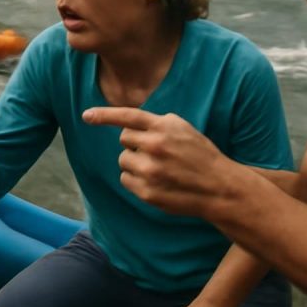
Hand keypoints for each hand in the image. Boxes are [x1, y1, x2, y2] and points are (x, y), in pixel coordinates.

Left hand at [82, 107, 240, 217]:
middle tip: (157, 153)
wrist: (220, 188)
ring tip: (159, 168)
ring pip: (123, 160)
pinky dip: (136, 180)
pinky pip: (126, 179)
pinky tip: (156, 181)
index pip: (128, 116)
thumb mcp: (183, 129)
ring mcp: (150, 170)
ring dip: (134, 162)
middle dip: (135, 144)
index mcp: (164, 126)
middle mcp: (155, 145)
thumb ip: (156, 124)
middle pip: (124, 139)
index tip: (86, 115)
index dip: (104, 115)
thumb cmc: (201, 156)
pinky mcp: (147, 191)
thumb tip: (127, 125)